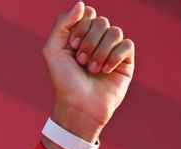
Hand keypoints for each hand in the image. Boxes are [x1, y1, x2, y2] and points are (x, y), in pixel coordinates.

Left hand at [42, 2, 134, 141]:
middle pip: (101, 21)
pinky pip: (127, 44)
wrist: (78, 105)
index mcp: (80, 35)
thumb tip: (81, 3)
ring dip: (100, 51)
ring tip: (91, 69)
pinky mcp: (126, 60)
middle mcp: (97, 40)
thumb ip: (62, 24)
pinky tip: (105, 70)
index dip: (79, 27)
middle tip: (80, 61)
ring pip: (115, 31)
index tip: (70, 46)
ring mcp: (112, 49)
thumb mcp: (53, 51)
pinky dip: (114, 57)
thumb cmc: (63, 81)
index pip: (87, 14)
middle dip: (88, 42)